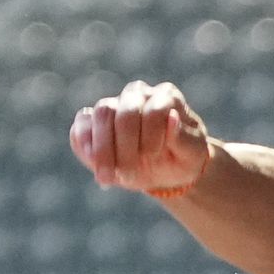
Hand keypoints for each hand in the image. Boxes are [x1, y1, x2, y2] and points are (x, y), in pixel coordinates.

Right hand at [69, 79, 210, 192]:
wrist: (167, 170)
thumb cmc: (183, 158)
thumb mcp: (192, 154)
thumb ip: (184, 138)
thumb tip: (172, 117)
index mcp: (166, 97)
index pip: (152, 109)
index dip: (150, 136)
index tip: (153, 158)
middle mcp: (138, 95)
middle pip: (122, 111)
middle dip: (123, 147)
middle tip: (130, 176)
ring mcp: (114, 105)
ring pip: (100, 115)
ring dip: (103, 150)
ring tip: (109, 178)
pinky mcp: (93, 121)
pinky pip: (81, 127)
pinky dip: (85, 148)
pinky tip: (97, 169)